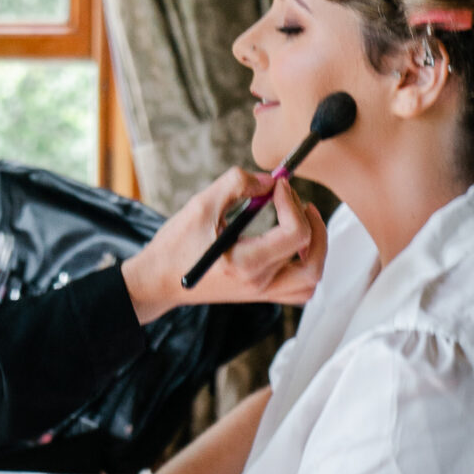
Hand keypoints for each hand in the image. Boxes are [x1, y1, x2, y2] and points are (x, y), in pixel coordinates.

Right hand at [121, 167, 327, 322]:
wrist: (157, 281)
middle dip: (315, 227)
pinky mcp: (258, 293)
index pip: (294, 235)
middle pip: (312, 262)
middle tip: (301, 203)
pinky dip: (305, 266)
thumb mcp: (200, 205)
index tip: (277, 185)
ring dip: (316, 250)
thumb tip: (268, 180)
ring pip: (310, 281)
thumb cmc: (175, 245)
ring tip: (304, 224)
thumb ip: (236, 184)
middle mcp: (258, 283)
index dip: (292, 202)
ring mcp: (260, 293)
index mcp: (246, 263)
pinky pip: (297, 289)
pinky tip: (293, 245)